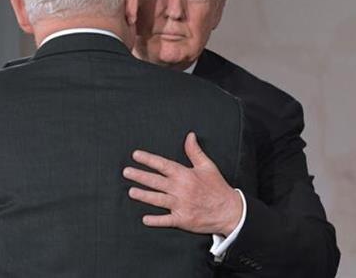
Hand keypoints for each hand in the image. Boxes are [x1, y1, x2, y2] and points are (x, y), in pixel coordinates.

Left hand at [122, 132, 242, 235]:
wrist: (229, 210)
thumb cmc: (217, 187)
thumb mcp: (207, 166)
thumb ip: (194, 151)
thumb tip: (189, 135)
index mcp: (185, 175)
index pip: (163, 165)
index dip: (148, 159)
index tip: (136, 155)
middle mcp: (180, 189)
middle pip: (156, 181)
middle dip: (140, 176)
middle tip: (126, 172)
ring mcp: (180, 205)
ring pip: (157, 199)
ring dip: (143, 196)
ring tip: (131, 192)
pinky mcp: (183, 219)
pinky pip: (166, 220)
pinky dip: (155, 220)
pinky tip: (145, 219)